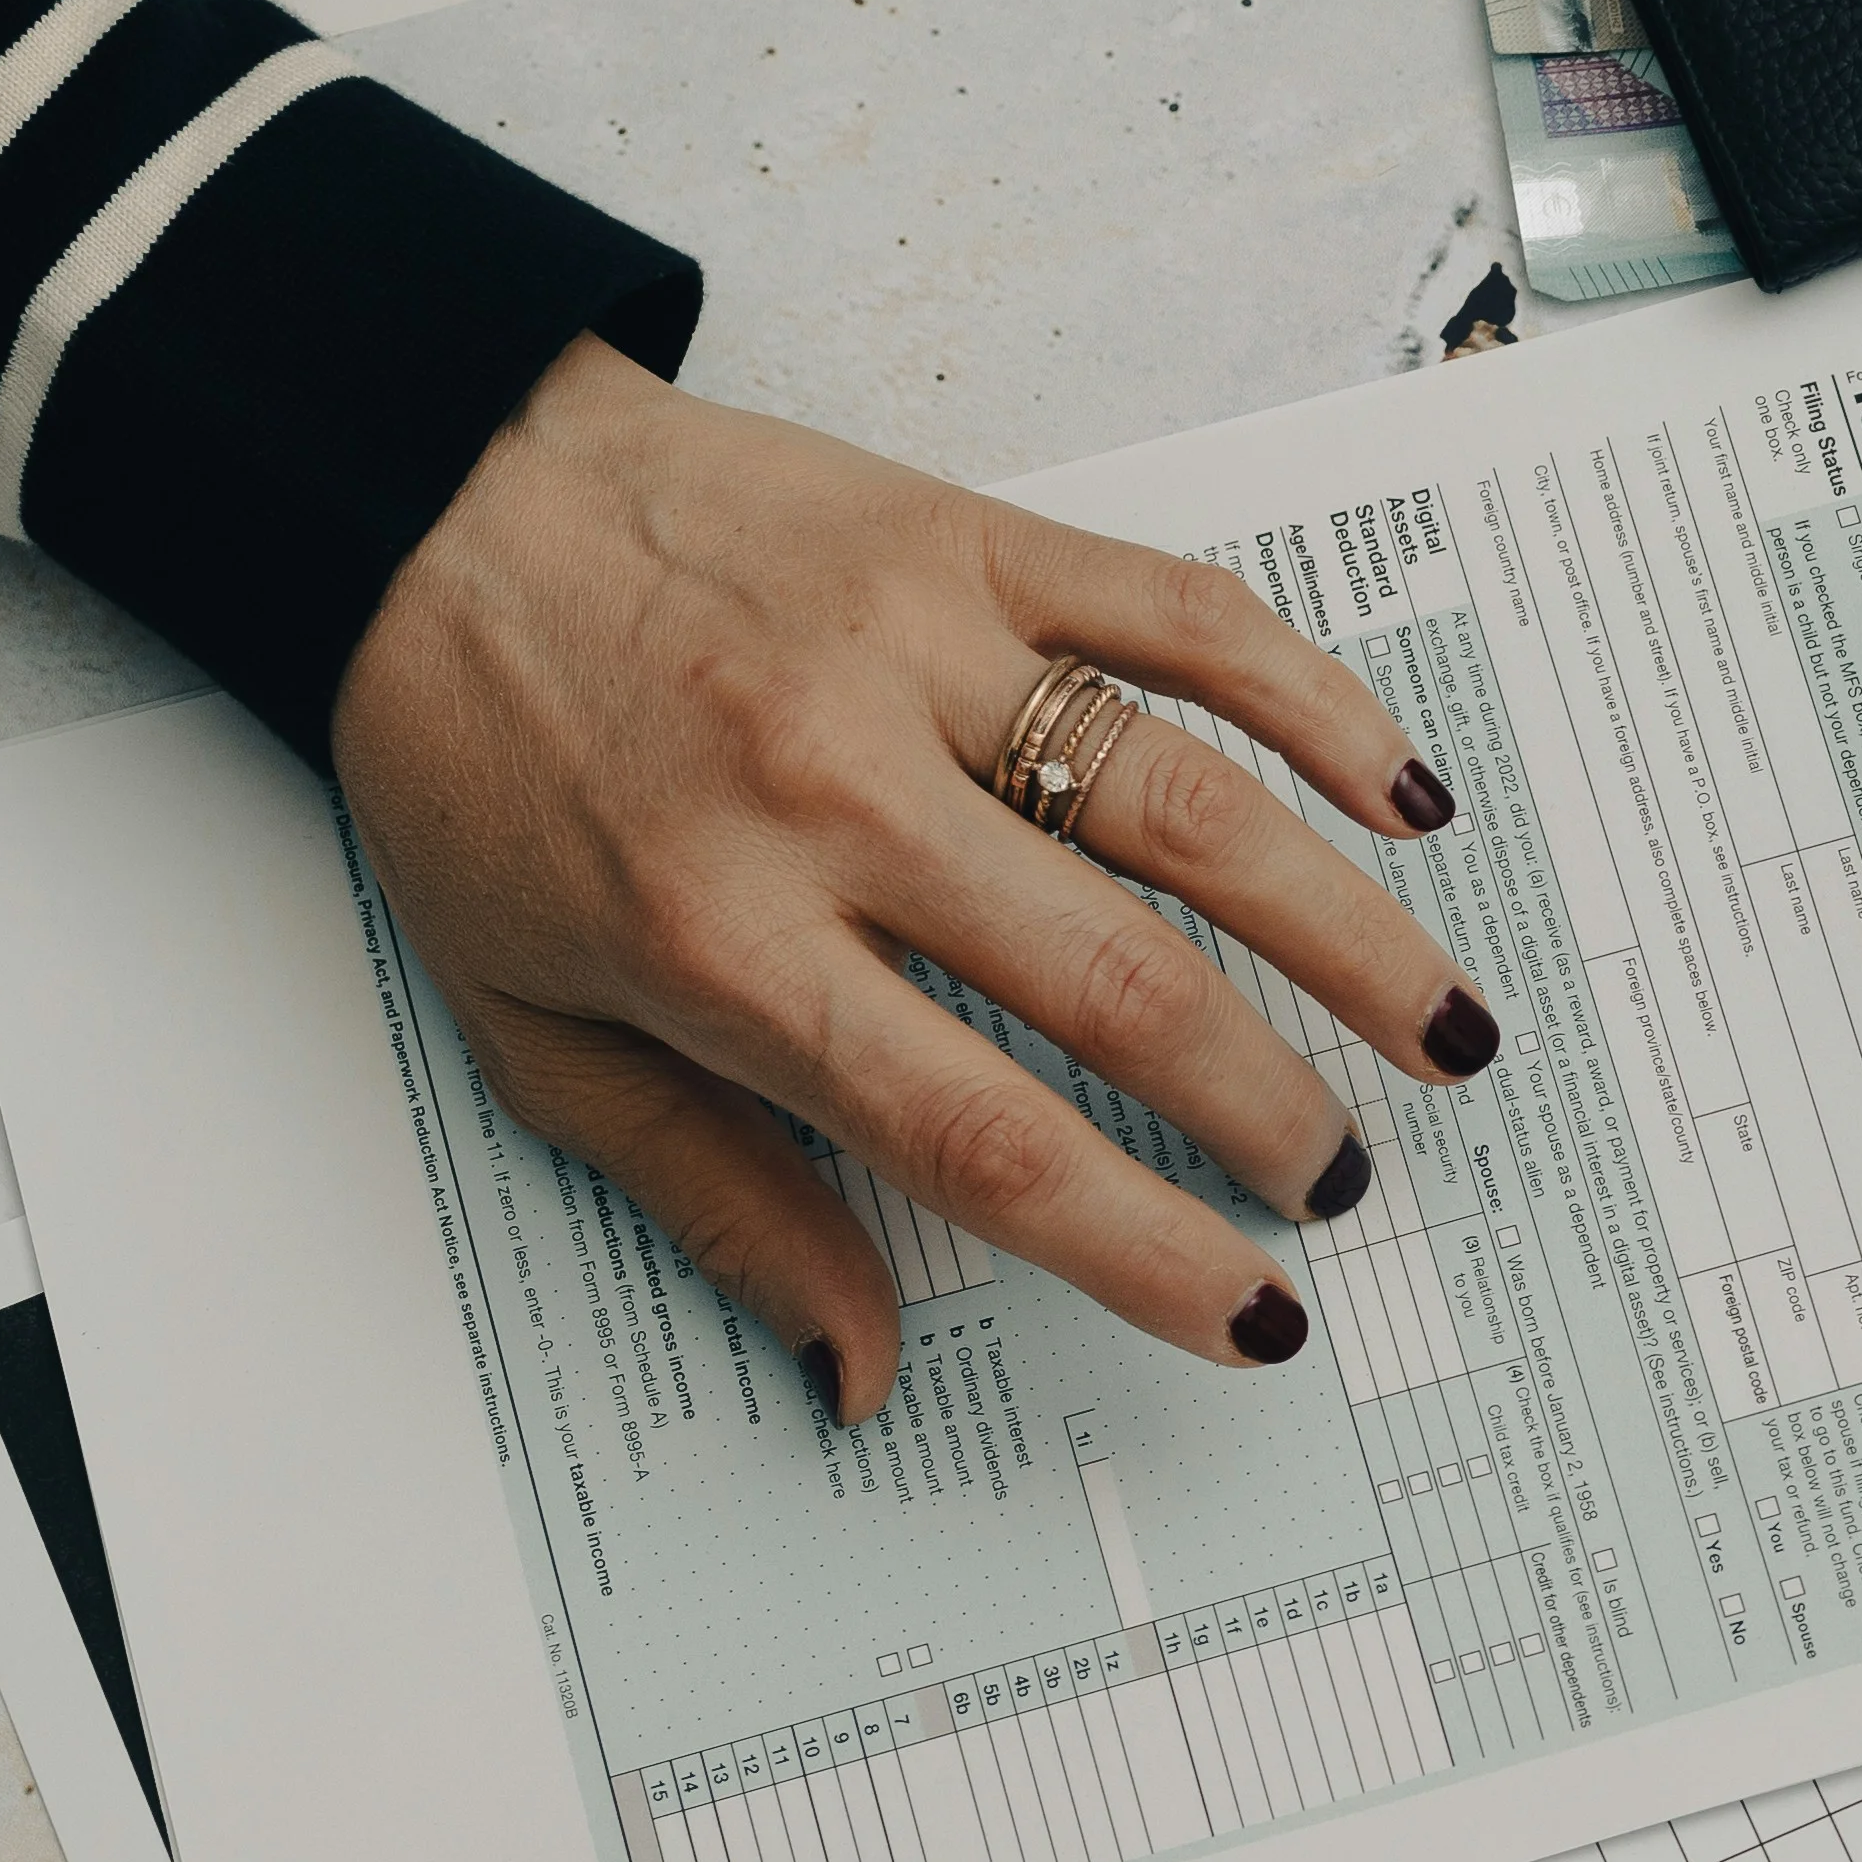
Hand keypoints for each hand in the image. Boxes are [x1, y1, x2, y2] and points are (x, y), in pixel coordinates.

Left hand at [332, 341, 1506, 1417]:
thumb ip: (714, 1197)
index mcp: (718, 939)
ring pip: (1194, 809)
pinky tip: (1405, 801)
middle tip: (1340, 1177)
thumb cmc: (475, 770)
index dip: (1145, 1247)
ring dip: (1348, 937)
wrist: (415, 493)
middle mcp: (832, 794)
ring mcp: (916, 651)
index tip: (1258, 1314)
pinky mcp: (968, 540)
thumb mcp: (537, 1025)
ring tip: (1447, 1031)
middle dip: (1272, 1110)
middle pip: (1122, 986)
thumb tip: (856, 1367)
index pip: (982, 1137)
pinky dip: (1319, 707)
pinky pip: (1184, 619)